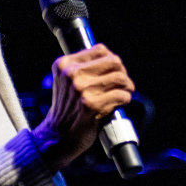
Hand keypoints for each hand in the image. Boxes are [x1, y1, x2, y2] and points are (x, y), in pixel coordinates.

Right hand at [32, 44, 134, 171]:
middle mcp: (71, 74)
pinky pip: (121, 95)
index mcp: (64, 64)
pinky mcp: (92, 105)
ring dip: (127, 86)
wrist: (58, 135)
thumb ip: (84, 68)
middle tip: (123, 83)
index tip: (114, 71)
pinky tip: (120, 103)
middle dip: (123, 72)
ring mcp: (81, 89)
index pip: (100, 50)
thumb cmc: (67, 108)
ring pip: (120, 77)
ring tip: (125, 92)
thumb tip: (114, 60)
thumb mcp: (66, 81)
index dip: (112, 60)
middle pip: (113, 61)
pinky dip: (125, 99)